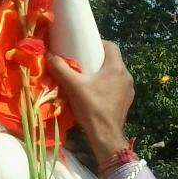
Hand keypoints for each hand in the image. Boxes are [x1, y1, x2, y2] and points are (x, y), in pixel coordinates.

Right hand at [46, 41, 132, 165]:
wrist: (106, 135)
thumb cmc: (91, 108)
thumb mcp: (73, 86)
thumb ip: (61, 69)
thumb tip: (49, 55)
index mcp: (116, 68)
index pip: (111, 46)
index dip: (98, 44)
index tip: (85, 47)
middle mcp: (126, 75)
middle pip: (112, 60)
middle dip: (98, 59)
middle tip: (83, 63)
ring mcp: (128, 89)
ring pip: (115, 74)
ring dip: (103, 73)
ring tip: (88, 78)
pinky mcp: (127, 100)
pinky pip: (117, 86)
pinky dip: (107, 86)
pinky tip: (96, 93)